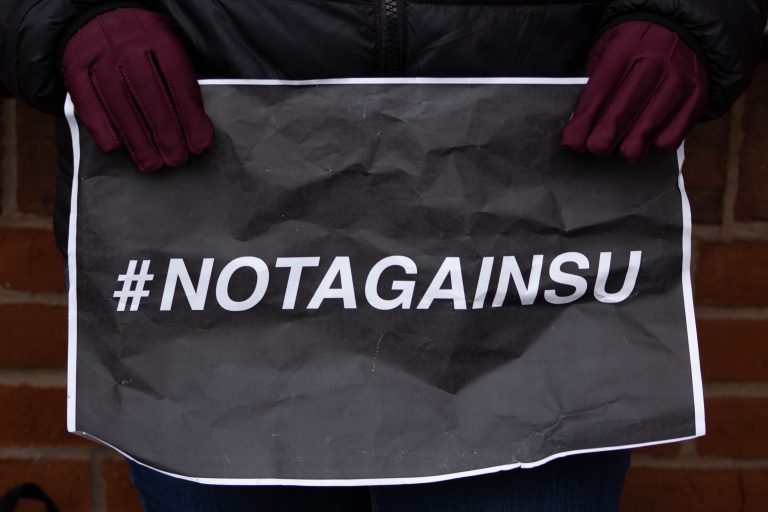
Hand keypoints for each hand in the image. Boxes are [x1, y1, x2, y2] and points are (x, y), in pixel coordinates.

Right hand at [61, 8, 213, 171]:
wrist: (97, 14)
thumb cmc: (142, 41)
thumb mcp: (169, 48)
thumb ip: (181, 81)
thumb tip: (198, 127)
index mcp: (157, 39)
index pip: (176, 82)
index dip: (189, 116)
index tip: (199, 144)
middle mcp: (126, 46)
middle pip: (148, 95)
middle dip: (165, 132)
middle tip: (176, 159)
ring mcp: (98, 57)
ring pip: (119, 103)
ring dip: (136, 138)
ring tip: (151, 163)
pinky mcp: (74, 67)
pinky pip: (86, 100)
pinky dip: (100, 126)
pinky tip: (115, 147)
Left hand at [561, 21, 708, 163]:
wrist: (679, 29)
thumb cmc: (633, 47)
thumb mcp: (607, 51)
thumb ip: (594, 83)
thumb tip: (578, 124)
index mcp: (624, 49)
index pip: (599, 90)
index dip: (584, 120)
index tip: (572, 143)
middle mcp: (653, 61)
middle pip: (626, 107)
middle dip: (607, 134)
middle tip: (596, 149)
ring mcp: (678, 77)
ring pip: (653, 120)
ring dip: (635, 143)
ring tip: (625, 154)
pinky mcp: (697, 93)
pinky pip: (679, 126)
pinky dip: (664, 140)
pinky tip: (652, 143)